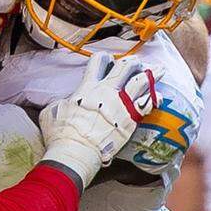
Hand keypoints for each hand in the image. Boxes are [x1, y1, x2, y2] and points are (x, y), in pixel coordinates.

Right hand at [39, 53, 158, 186]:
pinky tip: (159, 97)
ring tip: (159, 70)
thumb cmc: (60, 134)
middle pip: (125, 68)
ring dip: (152, 74)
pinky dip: (154, 98)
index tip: (106, 60)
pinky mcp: (131, 120)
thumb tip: (64, 103)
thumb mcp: (52, 111)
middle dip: (132, 63)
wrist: (76, 152)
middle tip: (136, 63)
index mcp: (87, 88)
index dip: (103, 58)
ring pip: (142, 82)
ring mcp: (121, 105)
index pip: (98, 63)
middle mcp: (107, 92)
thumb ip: (62, 102)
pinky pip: (148, 104)